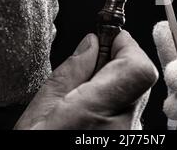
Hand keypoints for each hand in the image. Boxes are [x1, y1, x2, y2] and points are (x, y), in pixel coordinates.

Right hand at [15, 31, 157, 129]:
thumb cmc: (35, 146)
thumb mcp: (42, 109)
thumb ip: (72, 71)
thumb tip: (93, 43)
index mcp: (94, 114)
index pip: (138, 69)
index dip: (126, 46)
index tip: (108, 38)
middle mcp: (122, 129)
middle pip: (140, 77)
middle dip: (120, 59)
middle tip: (93, 61)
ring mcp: (130, 137)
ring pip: (137, 93)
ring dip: (117, 80)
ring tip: (86, 91)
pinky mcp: (130, 140)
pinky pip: (131, 110)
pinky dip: (116, 99)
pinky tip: (91, 108)